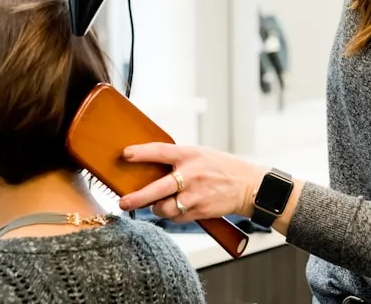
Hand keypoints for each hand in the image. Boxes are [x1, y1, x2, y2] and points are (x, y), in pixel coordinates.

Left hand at [116, 143, 264, 222]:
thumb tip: (149, 166)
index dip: (141, 153)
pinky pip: (177, 218)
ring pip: (165, 208)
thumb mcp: (201, 154)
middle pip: (157, 189)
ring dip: (157, 209)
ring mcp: (196, 195)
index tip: (125, 154)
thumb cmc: (221, 167)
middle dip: (137, 198)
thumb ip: (178, 159)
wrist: (248, 186)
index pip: (161, 152)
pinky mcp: (200, 211)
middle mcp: (191, 175)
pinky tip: (179, 208)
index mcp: (190, 155)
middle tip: (123, 202)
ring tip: (156, 205)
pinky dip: (174, 215)